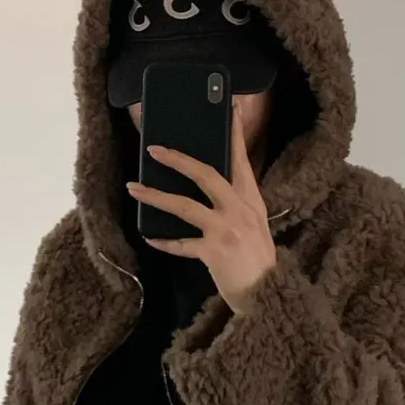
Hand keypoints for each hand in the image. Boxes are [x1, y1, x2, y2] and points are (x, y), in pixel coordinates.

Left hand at [126, 104, 276, 313]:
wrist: (269, 294)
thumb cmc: (258, 260)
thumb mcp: (255, 225)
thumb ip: (237, 205)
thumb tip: (210, 187)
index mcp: (252, 201)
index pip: (241, 161)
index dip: (233, 136)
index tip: (227, 110)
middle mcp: (240, 210)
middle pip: (207, 175)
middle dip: (179, 160)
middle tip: (154, 150)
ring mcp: (226, 230)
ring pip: (185, 206)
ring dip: (156, 196)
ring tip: (134, 188)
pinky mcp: (214, 252)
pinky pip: (182, 244)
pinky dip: (165, 242)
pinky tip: (151, 237)